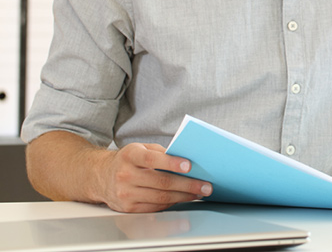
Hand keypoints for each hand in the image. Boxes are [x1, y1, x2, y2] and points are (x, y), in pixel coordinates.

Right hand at [96, 142, 210, 212]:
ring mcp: (126, 194)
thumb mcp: (141, 148)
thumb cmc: (128, 160)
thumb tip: (187, 158)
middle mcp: (125, 175)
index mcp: (130, 156)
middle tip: (205, 186)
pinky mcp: (128, 207)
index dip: (171, 162)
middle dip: (187, 185)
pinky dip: (172, 203)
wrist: (100, 176)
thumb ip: (161, 152)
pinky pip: (155, 207)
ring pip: (161, 197)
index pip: (152, 159)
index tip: (189, 165)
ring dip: (183, 196)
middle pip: (161, 182)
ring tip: (198, 193)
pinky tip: (183, 199)